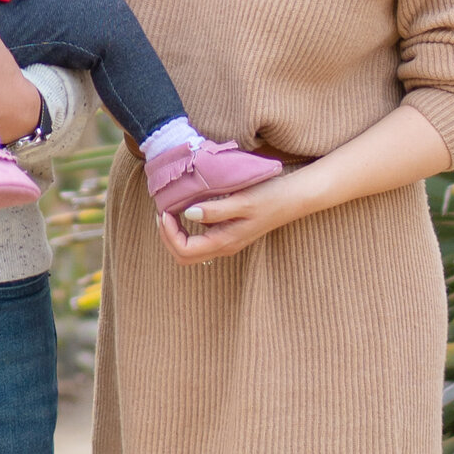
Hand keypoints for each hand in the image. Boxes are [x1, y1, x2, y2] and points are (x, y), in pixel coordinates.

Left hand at [158, 170, 317, 264]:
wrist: (291, 199)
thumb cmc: (268, 197)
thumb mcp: (241, 201)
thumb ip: (215, 209)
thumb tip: (188, 214)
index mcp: (224, 241)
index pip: (184, 250)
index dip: (169, 234)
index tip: (165, 211)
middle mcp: (223, 247)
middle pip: (183, 256)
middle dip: (167, 237)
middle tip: (162, 213)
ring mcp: (226, 243)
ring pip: (190, 251)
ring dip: (174, 235)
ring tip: (170, 212)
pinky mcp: (228, 235)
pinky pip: (199, 242)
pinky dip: (185, 231)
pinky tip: (186, 211)